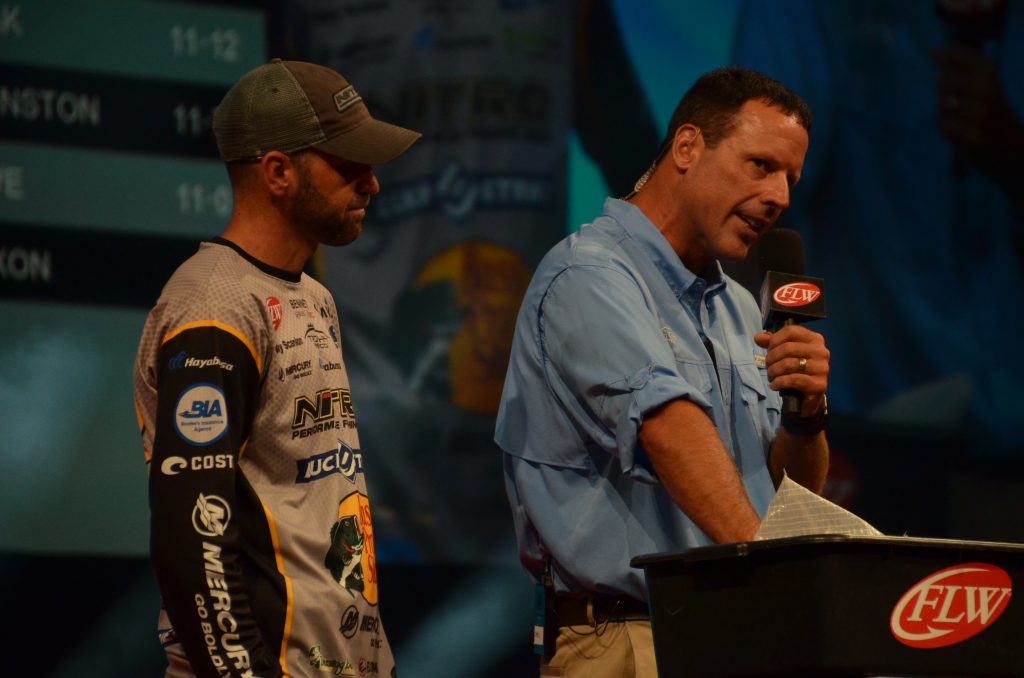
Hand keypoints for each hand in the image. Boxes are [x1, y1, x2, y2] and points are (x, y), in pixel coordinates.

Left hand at [754, 325, 829, 417]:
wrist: (810, 397)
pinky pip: (792, 380)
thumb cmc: (798, 371)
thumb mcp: (785, 354)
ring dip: (773, 371)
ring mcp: (822, 368)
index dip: (775, 340)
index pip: (791, 331)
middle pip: (787, 348)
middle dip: (771, 358)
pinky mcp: (819, 384)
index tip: (769, 350)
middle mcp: (821, 351)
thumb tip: (758, 337)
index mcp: (815, 339)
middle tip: (768, 366)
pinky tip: (774, 385)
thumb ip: (773, 343)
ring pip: (788, 364)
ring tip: (770, 376)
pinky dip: (778, 382)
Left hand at [934, 44, 1023, 178]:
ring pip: (942, 104)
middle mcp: (987, 89)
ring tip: (961, 115)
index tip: (936, 57)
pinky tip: (961, 129)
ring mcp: (980, 114)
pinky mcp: (972, 137)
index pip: (955, 55)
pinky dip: (948, 127)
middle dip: (943, 90)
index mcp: (990, 71)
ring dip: (945, 111)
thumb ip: (962, 63)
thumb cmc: (992, 108)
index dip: (944, 57)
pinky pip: (944, 126)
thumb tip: (933, 52)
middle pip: (943, 80)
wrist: (1014, 144)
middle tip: (958, 99)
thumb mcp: (986, 80)